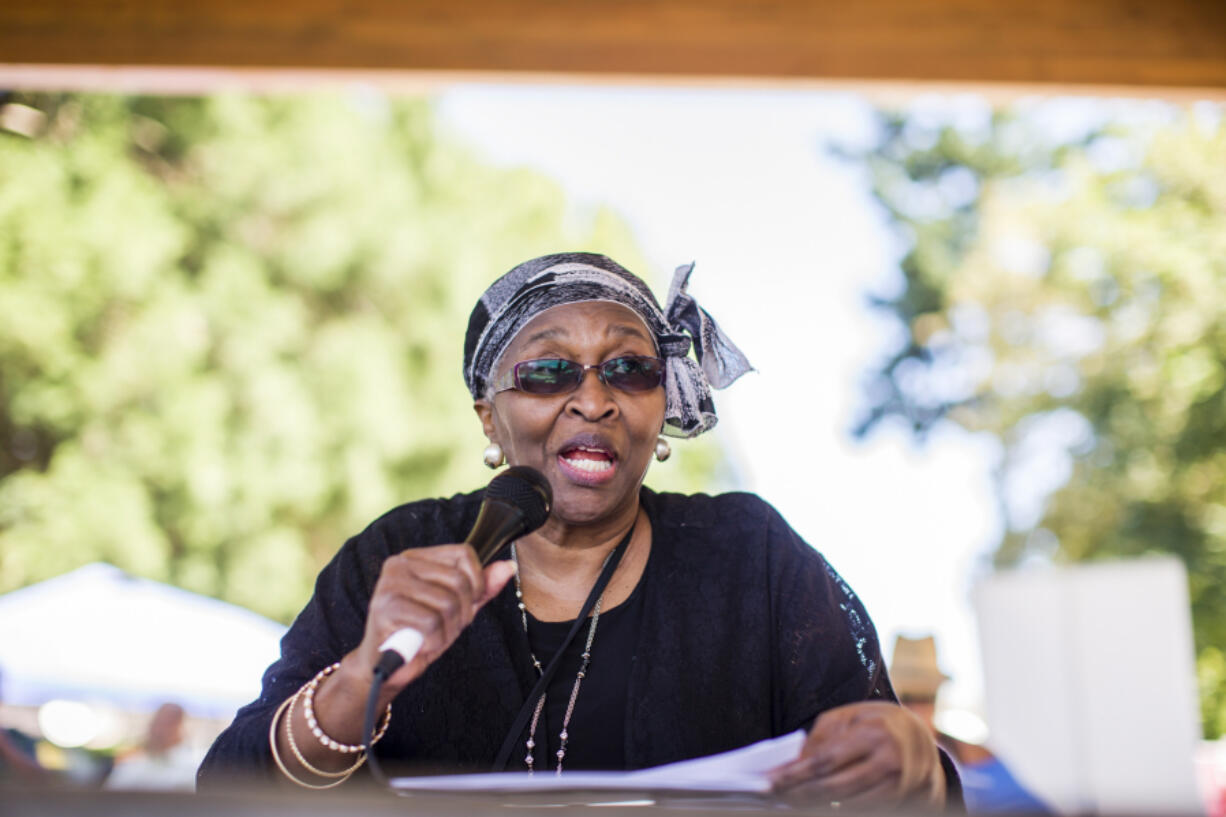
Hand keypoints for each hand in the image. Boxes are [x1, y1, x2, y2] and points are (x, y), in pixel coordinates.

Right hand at [352, 544, 516, 694]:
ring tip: (431, 636)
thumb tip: (507, 567)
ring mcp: (389, 584)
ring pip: (447, 603)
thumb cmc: (421, 634)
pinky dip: (434, 640)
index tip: (467, 603)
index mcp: (416, 558)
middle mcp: (399, 564)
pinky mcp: (384, 607)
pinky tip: (420, 643)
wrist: (385, 668)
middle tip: (445, 626)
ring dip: (448, 630)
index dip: (477, 583)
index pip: (464, 554)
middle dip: (462, 613)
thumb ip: (481, 588)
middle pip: (459, 581)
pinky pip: (431, 622)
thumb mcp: (458, 609)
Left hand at [769, 701, 944, 808]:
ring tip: (789, 802)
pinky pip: (860, 810)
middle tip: (773, 795)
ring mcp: (894, 785)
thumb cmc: (876, 724)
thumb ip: (821, 737)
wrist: (920, 742)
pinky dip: (836, 809)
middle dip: (799, 793)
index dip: (795, 774)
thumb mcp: (849, 717)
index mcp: (872, 733)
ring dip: (813, 806)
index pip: (826, 759)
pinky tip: (815, 806)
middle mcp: (886, 761)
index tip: (771, 781)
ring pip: (846, 804)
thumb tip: (794, 764)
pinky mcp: (896, 801)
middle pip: (833, 786)